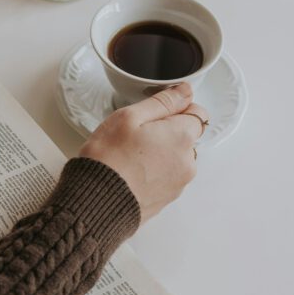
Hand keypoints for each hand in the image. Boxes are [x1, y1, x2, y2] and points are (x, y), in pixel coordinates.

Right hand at [80, 82, 207, 222]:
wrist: (96, 203)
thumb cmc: (108, 159)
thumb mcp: (130, 117)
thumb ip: (162, 102)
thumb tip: (184, 91)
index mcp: (182, 137)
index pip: (197, 113)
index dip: (176, 109)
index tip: (155, 115)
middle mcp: (187, 162)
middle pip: (186, 137)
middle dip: (167, 133)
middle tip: (136, 136)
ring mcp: (178, 183)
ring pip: (175, 158)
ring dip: (160, 154)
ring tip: (131, 157)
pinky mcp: (166, 200)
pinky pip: (165, 177)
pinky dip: (153, 173)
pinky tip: (131, 172)